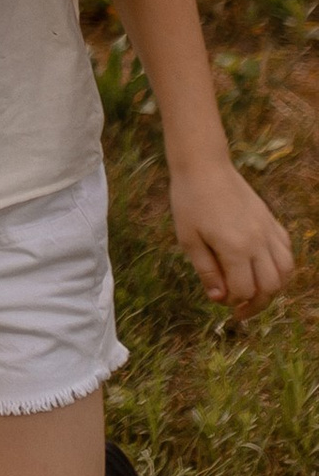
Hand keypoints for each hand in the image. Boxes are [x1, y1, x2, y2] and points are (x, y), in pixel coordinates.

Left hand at [168, 159, 294, 316]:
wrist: (204, 166)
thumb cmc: (189, 202)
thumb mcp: (188, 240)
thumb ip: (206, 271)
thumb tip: (218, 298)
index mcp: (235, 248)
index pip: (244, 290)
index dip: (231, 301)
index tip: (218, 298)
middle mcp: (258, 242)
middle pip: (271, 287)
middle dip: (256, 304)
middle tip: (240, 309)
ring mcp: (268, 230)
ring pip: (285, 271)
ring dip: (273, 288)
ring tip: (255, 292)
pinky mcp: (271, 221)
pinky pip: (286, 251)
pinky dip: (280, 266)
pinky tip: (263, 267)